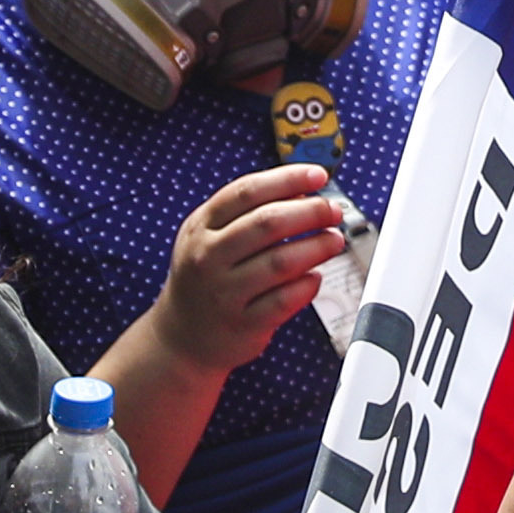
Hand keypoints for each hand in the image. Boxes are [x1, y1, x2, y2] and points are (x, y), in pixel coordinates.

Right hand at [152, 164, 348, 374]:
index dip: (288, 178)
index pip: (248, 191)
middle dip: (311, 211)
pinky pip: (285, 300)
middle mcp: (209, 257)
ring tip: (333, 240)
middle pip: (268, 222)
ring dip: (317, 246)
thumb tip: (300, 191)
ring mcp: (224, 293)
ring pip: (281, 262)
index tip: (318, 175)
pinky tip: (314, 277)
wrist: (181, 337)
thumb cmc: (204, 279)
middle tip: (332, 211)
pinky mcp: (243, 324)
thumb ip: (246, 212)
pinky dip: (307, 285)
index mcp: (201, 227)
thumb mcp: (209, 237)